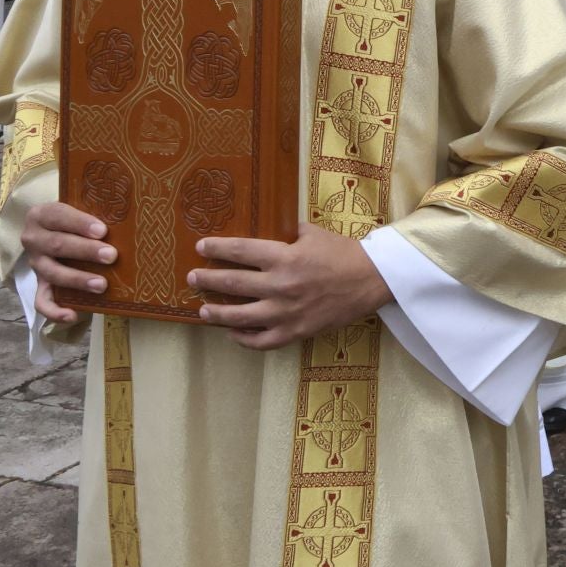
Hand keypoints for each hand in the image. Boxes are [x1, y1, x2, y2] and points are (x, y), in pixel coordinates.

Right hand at [21, 202, 118, 326]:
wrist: (55, 231)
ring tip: (102, 285)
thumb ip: (100, 210)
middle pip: (57, 244)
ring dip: (77, 279)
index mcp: (42, 215)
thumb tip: (135, 215)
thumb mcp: (82, 209)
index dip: (80, 223)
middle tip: (111, 255)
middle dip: (85, 251)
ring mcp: (36, 264)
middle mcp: (34, 239)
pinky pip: (42, 301)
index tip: (102, 231)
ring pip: (52, 273)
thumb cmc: (77, 220)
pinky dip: (54, 311)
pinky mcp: (40, 284)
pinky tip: (72, 315)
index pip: (59, 216)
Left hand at [185, 223, 391, 348]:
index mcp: (285, 258)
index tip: (200, 247)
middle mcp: (281, 286)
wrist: (373, 280)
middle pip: (232, 283)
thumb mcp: (314, 233)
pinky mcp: (296, 332)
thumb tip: (269, 225)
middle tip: (192, 277)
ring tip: (204, 310)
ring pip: (240, 317)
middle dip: (206, 279)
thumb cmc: (344, 254)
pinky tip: (233, 333)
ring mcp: (287, 313)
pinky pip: (262, 341)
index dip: (216, 248)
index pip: (240, 251)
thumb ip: (288, 232)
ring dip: (217, 313)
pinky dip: (243, 339)